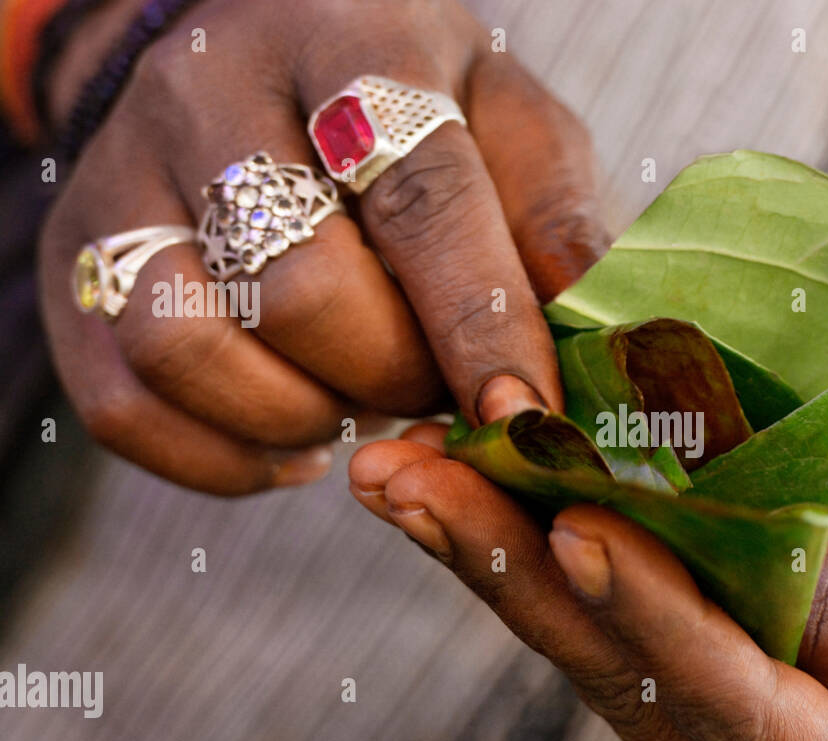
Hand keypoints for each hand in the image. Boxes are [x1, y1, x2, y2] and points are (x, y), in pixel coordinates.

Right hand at [39, 0, 605, 492]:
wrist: (254, 61)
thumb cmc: (412, 107)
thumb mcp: (504, 120)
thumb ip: (553, 215)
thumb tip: (599, 337)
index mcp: (351, 38)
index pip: (420, 197)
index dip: (477, 323)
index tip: (522, 417)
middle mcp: (212, 92)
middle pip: (303, 291)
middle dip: (392, 375)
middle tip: (434, 383)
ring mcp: (121, 176)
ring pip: (192, 351)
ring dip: (302, 417)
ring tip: (358, 400)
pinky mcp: (72, 262)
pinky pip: (126, 408)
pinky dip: (223, 456)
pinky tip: (292, 436)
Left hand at [349, 425, 827, 740]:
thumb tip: (746, 541)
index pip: (738, 703)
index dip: (652, 611)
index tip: (570, 520)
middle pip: (624, 681)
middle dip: (511, 568)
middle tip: (406, 476)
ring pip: (607, 663)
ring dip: (509, 562)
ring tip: (416, 472)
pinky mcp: (735, 731)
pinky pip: (638, 649)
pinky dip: (566, 570)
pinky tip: (507, 503)